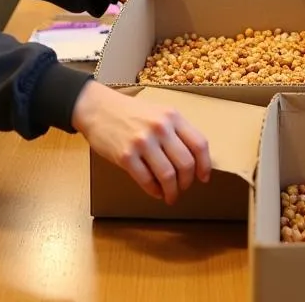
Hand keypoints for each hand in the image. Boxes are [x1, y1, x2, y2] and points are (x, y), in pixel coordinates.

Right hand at [72, 81, 210, 203]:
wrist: (98, 108)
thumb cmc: (131, 112)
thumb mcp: (159, 112)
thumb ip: (176, 130)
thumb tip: (194, 158)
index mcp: (172, 116)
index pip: (199, 144)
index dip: (205, 165)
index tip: (204, 178)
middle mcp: (160, 127)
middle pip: (186, 164)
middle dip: (187, 182)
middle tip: (183, 188)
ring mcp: (142, 142)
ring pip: (168, 176)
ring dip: (172, 191)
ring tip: (170, 196)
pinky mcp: (125, 156)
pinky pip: (147, 181)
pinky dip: (154, 191)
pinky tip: (155, 191)